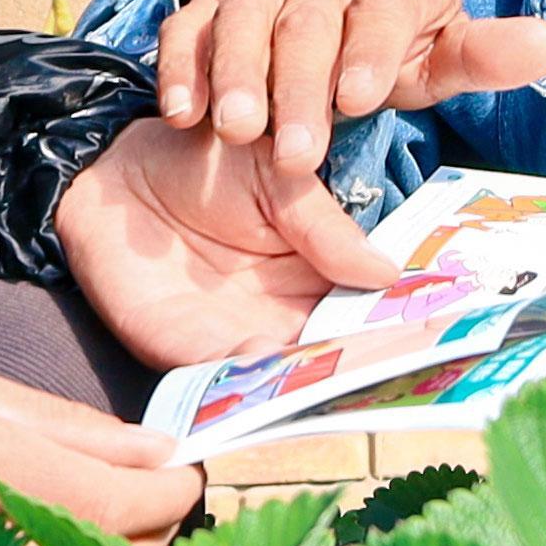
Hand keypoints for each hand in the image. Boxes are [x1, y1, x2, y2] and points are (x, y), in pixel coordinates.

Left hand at [56, 111, 402, 373]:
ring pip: (281, 379)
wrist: (116, 170)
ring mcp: (235, 338)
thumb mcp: (279, 178)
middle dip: (356, 372)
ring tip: (332, 377)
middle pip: (329, 358)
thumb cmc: (205, 161)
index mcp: (317, 274)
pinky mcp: (182, 350)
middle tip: (391, 377)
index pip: (363, 313)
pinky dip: (241, 383)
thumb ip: (325, 227)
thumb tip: (388, 273)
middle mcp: (283, 316)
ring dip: (303, 384)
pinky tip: (263, 367)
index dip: (394, 330)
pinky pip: (220, 380)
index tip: (430, 344)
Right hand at [150, 0, 545, 173]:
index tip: (361, 99)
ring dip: (238, 74)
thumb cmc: (397, 40)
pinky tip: (184, 112)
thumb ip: (486, 56)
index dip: (370, 49)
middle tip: (296, 152)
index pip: (380, 7)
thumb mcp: (442, 49)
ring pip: (245, 18)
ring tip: (238, 132)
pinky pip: (192, 24)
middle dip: (299, 86)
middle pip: (308, 22)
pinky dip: (183, 64)